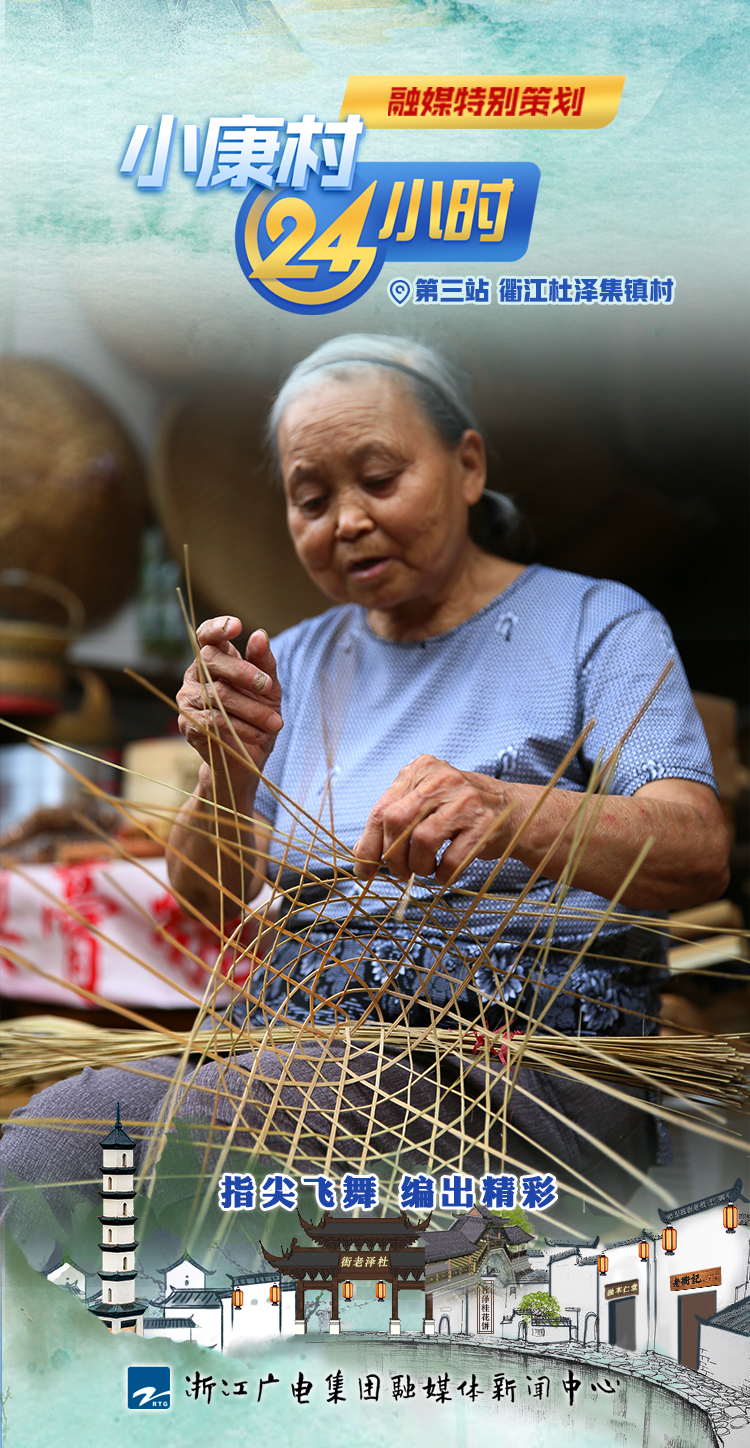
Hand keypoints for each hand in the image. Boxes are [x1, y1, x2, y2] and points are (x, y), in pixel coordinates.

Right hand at [176, 617, 282, 796]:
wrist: (248, 757)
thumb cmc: (258, 716)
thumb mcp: (268, 688)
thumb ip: (264, 662)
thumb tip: (259, 634)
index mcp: (213, 660)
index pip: (207, 635)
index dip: (217, 627)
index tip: (236, 626)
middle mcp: (195, 675)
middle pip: (211, 659)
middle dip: (243, 672)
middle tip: (267, 688)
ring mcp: (188, 699)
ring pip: (218, 694)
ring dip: (252, 709)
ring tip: (276, 722)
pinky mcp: (189, 723)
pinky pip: (214, 720)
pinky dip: (242, 728)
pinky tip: (259, 734)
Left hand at [353, 754, 516, 884]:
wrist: (513, 811)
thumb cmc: (460, 811)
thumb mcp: (426, 802)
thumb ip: (395, 821)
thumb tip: (363, 857)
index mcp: (421, 769)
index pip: (381, 809)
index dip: (369, 844)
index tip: (365, 870)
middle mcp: (442, 779)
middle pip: (397, 821)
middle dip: (393, 856)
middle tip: (400, 872)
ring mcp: (465, 800)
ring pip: (422, 840)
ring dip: (418, 865)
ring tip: (425, 869)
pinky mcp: (485, 825)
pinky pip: (451, 859)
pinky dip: (443, 874)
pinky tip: (445, 872)